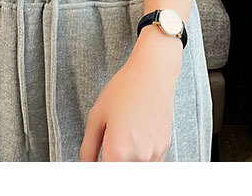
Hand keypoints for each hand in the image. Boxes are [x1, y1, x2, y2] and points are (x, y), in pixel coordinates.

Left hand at [79, 27, 183, 161]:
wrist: (153, 74)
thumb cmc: (125, 90)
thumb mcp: (96, 115)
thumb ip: (88, 147)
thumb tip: (87, 165)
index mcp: (118, 151)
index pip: (106, 176)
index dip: (98, 170)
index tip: (96, 163)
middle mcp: (139, 157)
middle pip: (121, 173)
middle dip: (112, 164)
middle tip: (108, 145)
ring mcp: (154, 155)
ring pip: (136, 170)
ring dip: (127, 162)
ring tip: (124, 136)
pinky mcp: (164, 148)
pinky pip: (149, 164)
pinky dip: (140, 158)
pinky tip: (135, 136)